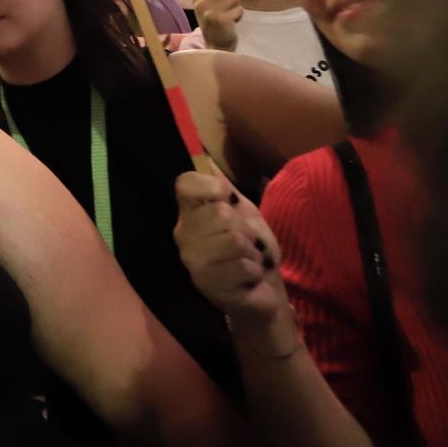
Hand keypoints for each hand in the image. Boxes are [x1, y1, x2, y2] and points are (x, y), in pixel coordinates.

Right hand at [173, 172, 287, 329]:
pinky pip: (243, 265)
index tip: (227, 199)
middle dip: (246, 228)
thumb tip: (204, 156)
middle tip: (245, 243)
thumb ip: (225, 188)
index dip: (211, 186)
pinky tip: (246, 279)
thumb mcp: (243, 212)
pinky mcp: (207, 285)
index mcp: (189, 213)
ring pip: (234, 240)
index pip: (185, 184)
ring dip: (252, 252)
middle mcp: (183, 235)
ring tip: (247, 261)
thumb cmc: (253, 248)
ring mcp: (193, 261)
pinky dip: (254, 271)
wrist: (264, 290)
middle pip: (220, 212)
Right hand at [191, 0, 241, 51]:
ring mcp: (211, 12)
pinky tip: (233, 22)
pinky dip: (239, 15)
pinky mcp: (222, 19)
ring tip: (229, 16)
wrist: (216, 46)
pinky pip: (240, 9)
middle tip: (227, 8)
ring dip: (236, 6)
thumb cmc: (214, 22)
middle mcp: (201, 3)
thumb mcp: (207, 6)